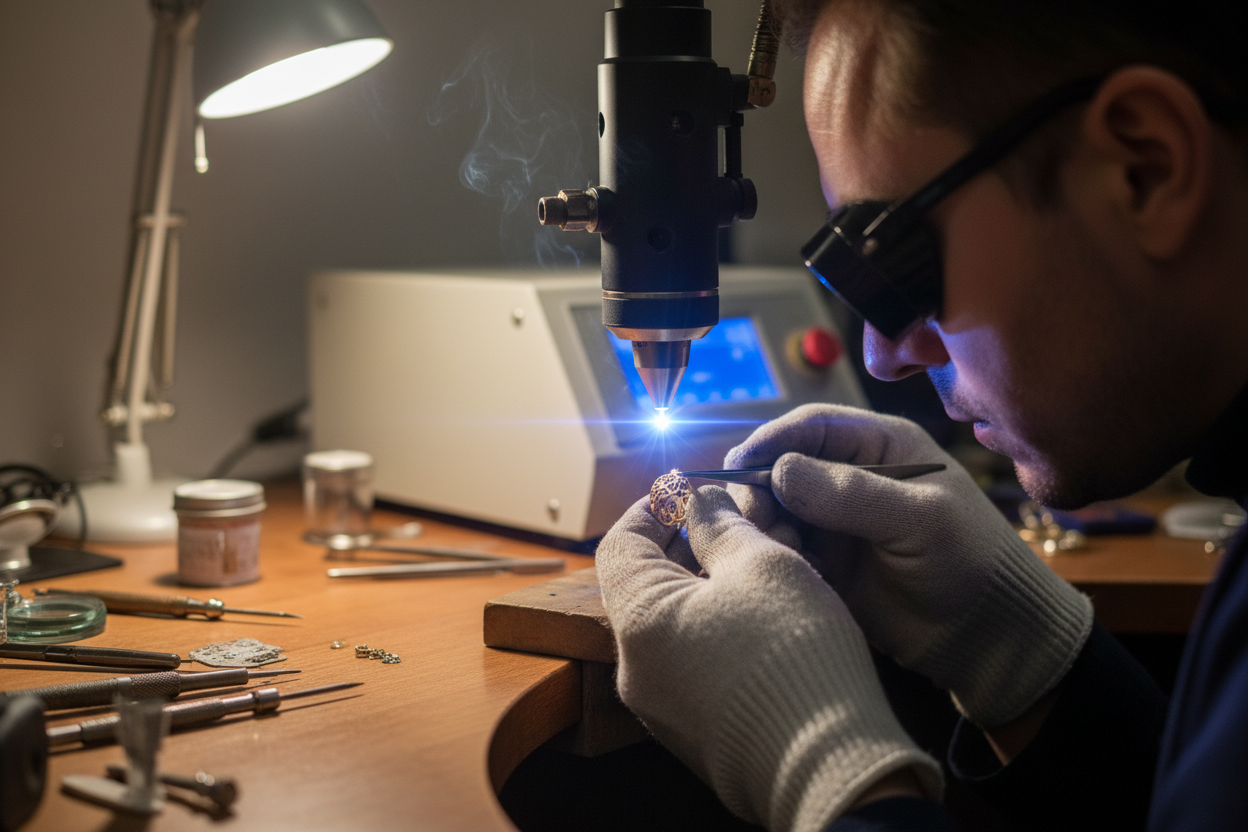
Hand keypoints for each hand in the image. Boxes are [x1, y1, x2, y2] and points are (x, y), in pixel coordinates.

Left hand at [596, 487, 941, 831]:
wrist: (829, 768)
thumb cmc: (791, 656)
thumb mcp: (762, 565)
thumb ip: (722, 525)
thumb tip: (700, 504)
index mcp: (638, 620)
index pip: (619, 543)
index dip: (653, 507)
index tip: (689, 488)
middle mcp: (636, 668)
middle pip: (647, 585)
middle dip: (691, 546)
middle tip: (739, 523)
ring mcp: (664, 706)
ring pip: (675, 625)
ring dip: (710, 587)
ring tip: (764, 565)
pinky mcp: (696, 731)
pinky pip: (694, 663)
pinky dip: (718, 629)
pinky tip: (766, 616)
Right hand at [725, 404, 1092, 728]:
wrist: (986, 638)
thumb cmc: (970, 563)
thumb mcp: (921, 520)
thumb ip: (851, 493)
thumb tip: (779, 470)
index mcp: (881, 445)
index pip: (812, 425)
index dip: (772, 439)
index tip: (738, 465)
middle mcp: (850, 475)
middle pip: (781, 464)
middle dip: (760, 489)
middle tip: (754, 520)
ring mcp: (834, 520)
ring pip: (774, 508)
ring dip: (764, 526)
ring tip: (779, 551)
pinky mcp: (824, 561)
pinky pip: (780, 549)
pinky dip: (773, 557)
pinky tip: (785, 573)